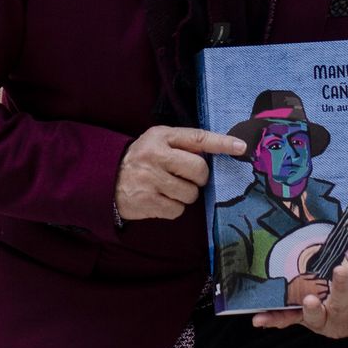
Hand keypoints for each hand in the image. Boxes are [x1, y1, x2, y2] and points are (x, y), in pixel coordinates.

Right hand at [115, 127, 244, 220]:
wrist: (105, 177)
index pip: (197, 138)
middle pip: (199, 170)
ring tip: (169, 188)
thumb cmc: (142, 158)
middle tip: (188, 178)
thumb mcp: (158, 141)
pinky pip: (177, 210)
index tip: (241, 147)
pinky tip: (160, 199)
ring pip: (191, 194)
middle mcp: (155, 156)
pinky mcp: (147, 202)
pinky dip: (173, 208)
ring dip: (186, 195)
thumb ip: (184, 144)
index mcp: (160, 137)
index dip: (221, 143)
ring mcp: (150, 180)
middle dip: (200, 178)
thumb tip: (221, 152)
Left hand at [251, 264, 347, 338]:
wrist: (347, 316)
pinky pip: (288, 320)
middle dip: (342, 290)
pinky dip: (274, 320)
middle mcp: (341, 324)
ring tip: (308, 299)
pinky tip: (260, 320)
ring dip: (311, 310)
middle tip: (340, 269)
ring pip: (317, 319)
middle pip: (342, 308)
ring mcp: (320, 322)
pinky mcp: (301, 319)